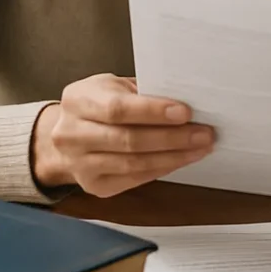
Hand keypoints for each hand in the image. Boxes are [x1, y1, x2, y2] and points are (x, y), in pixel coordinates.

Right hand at [31, 74, 214, 197]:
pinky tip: (182, 159)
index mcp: (77, 100)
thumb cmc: (99, 103)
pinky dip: (162, 168)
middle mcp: (71, 134)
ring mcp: (79, 164)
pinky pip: (134, 178)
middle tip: (204, 133)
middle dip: (172, 137)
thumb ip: (141, 91)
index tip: (185, 112)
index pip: (117, 109)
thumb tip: (185, 98)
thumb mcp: (112, 86)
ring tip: (200, 147)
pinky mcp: (93, 185)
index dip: (153, 112)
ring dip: (173, 156)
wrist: (66, 135)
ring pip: (133, 163)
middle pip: (128, 140)